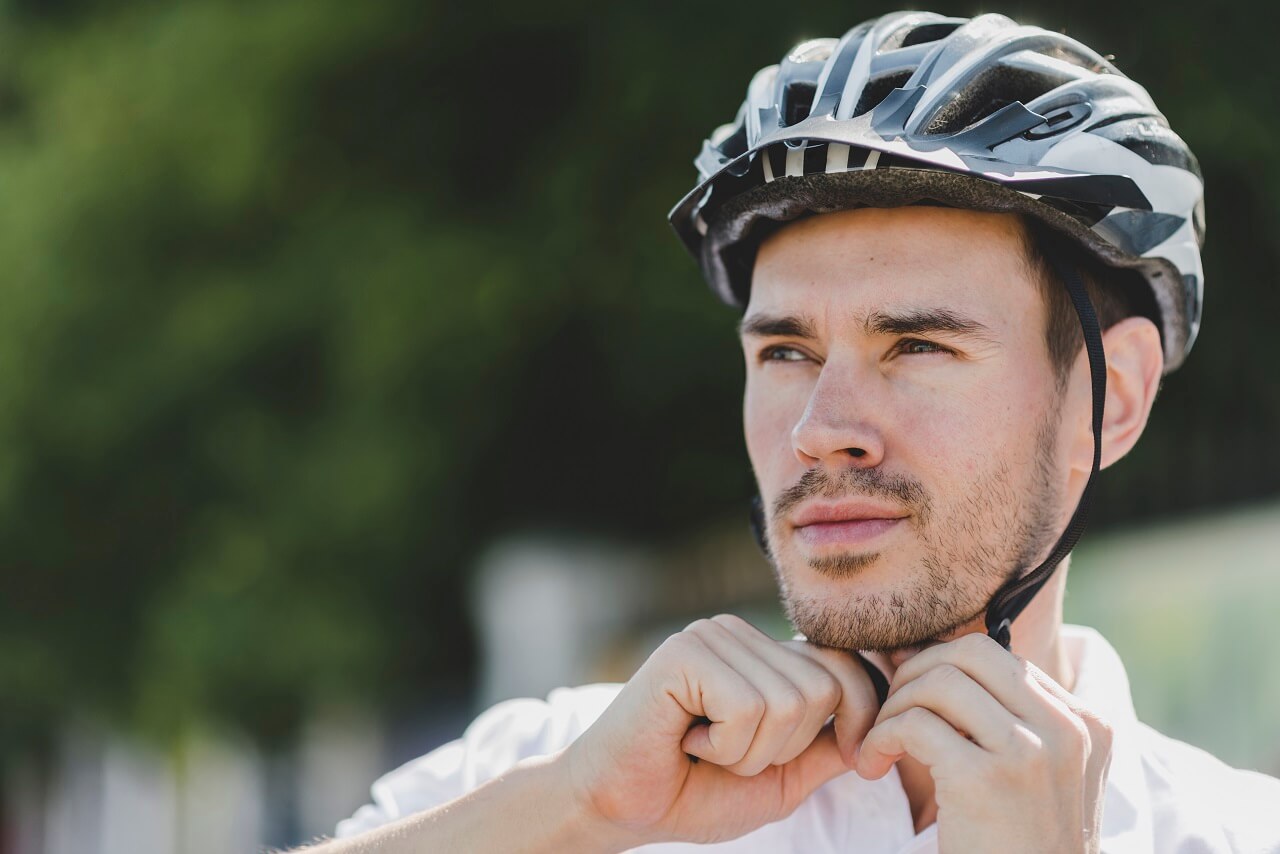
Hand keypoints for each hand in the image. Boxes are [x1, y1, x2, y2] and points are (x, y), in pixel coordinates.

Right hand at [562, 613, 881, 846]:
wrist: (618, 808)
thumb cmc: (695, 792)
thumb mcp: (784, 775)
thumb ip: (830, 745)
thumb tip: (890, 720)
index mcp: (765, 654)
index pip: (848, 664)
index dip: (863, 716)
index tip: (853, 761)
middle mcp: (740, 633)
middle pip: (823, 688)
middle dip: (789, 747)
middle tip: (733, 756)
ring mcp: (711, 636)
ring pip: (789, 701)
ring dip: (752, 752)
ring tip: (708, 749)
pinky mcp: (684, 654)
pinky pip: (748, 708)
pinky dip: (725, 746)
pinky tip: (688, 741)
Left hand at [854, 633, 1113, 852]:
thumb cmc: (1018, 847)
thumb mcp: (1032, 775)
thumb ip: (1000, 717)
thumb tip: (916, 650)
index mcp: (1088, 724)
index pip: (998, 656)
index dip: (941, 667)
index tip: (910, 697)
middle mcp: (1069, 730)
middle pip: (970, 653)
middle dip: (916, 673)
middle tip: (891, 712)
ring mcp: (1032, 753)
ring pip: (939, 681)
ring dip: (893, 707)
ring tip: (881, 744)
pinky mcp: (986, 780)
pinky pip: (913, 725)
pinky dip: (880, 737)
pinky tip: (873, 765)